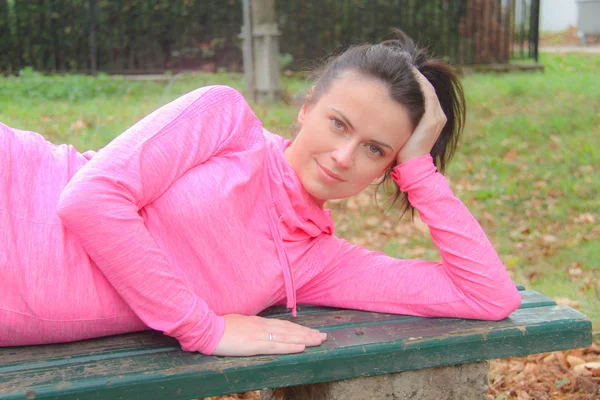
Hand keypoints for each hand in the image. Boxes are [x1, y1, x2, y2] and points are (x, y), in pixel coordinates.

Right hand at [211, 314, 327, 355]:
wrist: (207, 328)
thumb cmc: (219, 327)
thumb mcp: (238, 323)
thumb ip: (250, 327)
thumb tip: (256, 330)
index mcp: (259, 322)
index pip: (284, 326)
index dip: (299, 329)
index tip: (312, 331)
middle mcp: (263, 326)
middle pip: (290, 330)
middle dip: (308, 333)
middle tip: (324, 336)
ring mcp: (260, 335)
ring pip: (288, 337)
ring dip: (305, 339)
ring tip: (319, 341)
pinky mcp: (255, 345)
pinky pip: (277, 346)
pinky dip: (291, 347)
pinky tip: (302, 347)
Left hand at [396, 69, 446, 163]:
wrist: (412, 166)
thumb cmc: (403, 151)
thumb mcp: (403, 129)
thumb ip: (402, 117)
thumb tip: (387, 107)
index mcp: (434, 117)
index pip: (425, 93)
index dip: (415, 80)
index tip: (401, 70)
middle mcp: (439, 114)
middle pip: (427, 88)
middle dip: (415, 75)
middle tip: (402, 62)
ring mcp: (437, 116)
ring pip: (428, 88)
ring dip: (416, 75)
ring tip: (405, 63)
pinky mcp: (433, 118)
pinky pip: (427, 94)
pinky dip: (419, 83)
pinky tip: (409, 73)